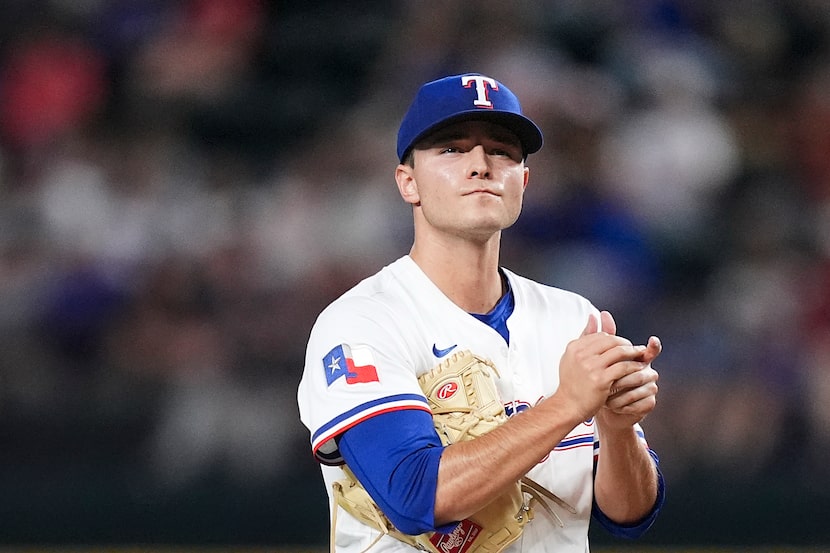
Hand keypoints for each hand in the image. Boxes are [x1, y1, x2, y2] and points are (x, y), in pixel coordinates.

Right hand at [555, 311, 650, 422]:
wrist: (568, 406)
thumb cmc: (572, 383)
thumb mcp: (572, 356)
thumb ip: (584, 336)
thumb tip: (593, 317)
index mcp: (574, 347)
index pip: (600, 335)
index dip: (614, 339)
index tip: (623, 345)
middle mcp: (581, 355)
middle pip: (611, 340)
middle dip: (626, 343)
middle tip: (635, 349)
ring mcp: (590, 367)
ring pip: (619, 352)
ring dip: (633, 353)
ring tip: (640, 356)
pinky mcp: (601, 379)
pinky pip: (623, 367)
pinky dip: (633, 366)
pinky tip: (638, 368)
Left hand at [597, 314, 660, 430]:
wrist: (603, 406)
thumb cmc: (602, 380)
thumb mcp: (598, 358)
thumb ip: (601, 337)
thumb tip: (601, 313)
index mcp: (638, 360)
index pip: (650, 351)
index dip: (653, 346)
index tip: (653, 339)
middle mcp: (648, 372)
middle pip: (638, 371)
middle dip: (618, 378)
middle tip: (603, 382)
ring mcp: (651, 388)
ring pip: (636, 389)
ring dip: (618, 394)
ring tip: (603, 396)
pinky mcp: (648, 404)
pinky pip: (636, 403)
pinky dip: (621, 405)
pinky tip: (611, 406)